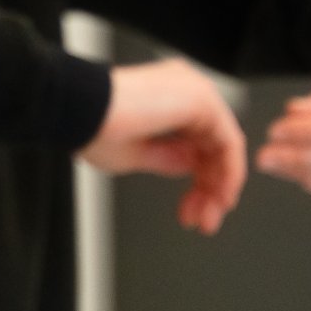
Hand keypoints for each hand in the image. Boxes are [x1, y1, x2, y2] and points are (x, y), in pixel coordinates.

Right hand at [79, 58, 247, 234]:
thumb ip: (170, 157)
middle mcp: (184, 89)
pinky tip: (219, 197)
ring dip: (219, 187)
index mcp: (168, 98)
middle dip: (209, 191)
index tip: (191, 210)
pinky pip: (230, 142)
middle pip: (213, 147)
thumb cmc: (94, 127)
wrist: (80, 111)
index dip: (198, 183)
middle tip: (203, 221)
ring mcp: (194, 91)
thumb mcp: (138, 153)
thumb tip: (192, 168)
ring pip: (224, 147)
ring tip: (206, 217)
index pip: (198, 144)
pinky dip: (229, 173)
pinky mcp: (201, 98)